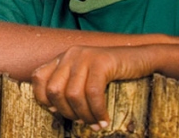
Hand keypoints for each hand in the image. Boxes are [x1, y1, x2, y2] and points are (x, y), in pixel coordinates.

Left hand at [30, 45, 152, 128]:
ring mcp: (85, 57)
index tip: (57, 112)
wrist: (140, 58)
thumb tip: (52, 108)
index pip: (38, 77)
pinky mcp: (101, 62)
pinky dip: (98, 111)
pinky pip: (93, 93)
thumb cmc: (112, 74)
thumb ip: (68, 85)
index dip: (44, 98)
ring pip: (73, 94)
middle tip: (82, 121)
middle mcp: (70, 55)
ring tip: (95, 124)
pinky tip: (104, 120)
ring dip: (84, 115)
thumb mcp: (84, 76)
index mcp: (62, 58)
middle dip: (66, 111)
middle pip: (54, 90)